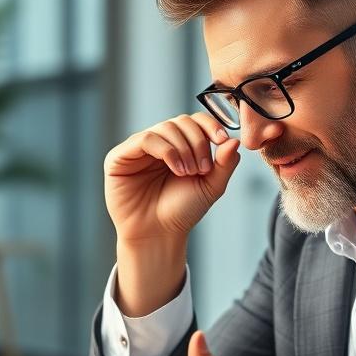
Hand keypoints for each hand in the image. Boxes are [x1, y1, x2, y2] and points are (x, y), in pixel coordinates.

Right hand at [104, 114, 240, 243]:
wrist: (158, 234)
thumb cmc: (181, 212)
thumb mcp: (210, 187)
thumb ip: (224, 164)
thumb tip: (235, 141)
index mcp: (178, 146)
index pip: (194, 121)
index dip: (210, 125)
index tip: (222, 140)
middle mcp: (158, 143)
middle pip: (181, 122)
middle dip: (198, 142)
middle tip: (203, 168)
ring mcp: (138, 148)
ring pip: (165, 127)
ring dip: (183, 148)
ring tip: (189, 172)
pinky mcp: (120, 156)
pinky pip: (146, 139)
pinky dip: (167, 150)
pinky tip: (176, 168)